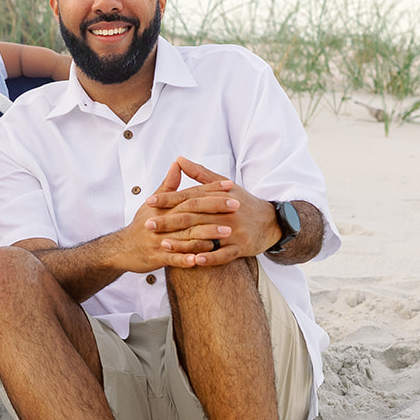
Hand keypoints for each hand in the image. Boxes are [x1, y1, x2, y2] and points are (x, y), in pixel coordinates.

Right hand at [110, 162, 220, 271]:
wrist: (121, 248)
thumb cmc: (141, 225)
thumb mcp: (153, 203)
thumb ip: (169, 185)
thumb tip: (178, 163)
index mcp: (164, 207)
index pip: (190, 194)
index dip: (210, 189)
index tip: (230, 185)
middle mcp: (162, 221)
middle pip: (191, 212)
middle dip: (214, 208)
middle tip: (236, 205)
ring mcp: (159, 240)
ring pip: (186, 236)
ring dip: (207, 234)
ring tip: (227, 233)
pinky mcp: (156, 257)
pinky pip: (172, 258)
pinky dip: (185, 259)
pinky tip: (201, 260)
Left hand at [143, 157, 274, 266]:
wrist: (271, 221)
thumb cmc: (242, 203)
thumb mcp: (224, 185)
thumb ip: (200, 173)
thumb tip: (178, 159)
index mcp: (220, 195)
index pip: (190, 196)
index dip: (169, 199)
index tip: (149, 202)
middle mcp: (227, 211)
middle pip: (194, 216)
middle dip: (169, 220)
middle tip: (148, 224)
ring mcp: (235, 230)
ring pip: (206, 235)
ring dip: (184, 241)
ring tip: (163, 244)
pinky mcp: (242, 246)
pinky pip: (224, 254)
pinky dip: (209, 258)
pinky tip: (193, 260)